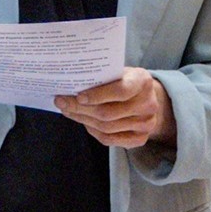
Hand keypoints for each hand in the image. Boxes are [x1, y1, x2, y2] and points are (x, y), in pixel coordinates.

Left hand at [56, 67, 175, 148]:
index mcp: (143, 82)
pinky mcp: (141, 139)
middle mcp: (148, 104)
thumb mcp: (119, 72)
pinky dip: (93, 131)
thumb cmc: (126, 81)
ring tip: (68, 111)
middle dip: (81, 109)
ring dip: (83, 119)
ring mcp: (146, 124)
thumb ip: (102, 77)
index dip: (98, 95)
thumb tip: (70, 85)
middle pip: (109, 113)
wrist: (148, 98)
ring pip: (107, 127)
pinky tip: (83, 121)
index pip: (120, 91)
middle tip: (61, 102)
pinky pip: (110, 139)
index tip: (78, 96)